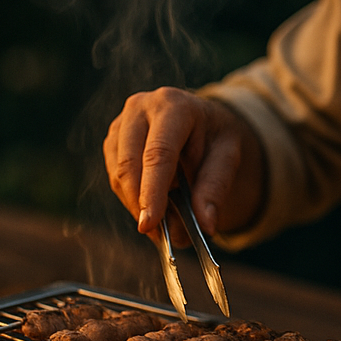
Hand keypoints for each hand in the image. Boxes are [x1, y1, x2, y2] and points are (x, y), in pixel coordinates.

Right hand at [103, 87, 265, 241]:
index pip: (158, 153)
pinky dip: (132, 198)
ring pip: (118, 175)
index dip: (152, 191)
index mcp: (174, 105)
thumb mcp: (228, 158)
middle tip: (159, 234)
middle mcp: (141, 107)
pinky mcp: (113, 139)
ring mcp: (121, 122)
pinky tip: (153, 205)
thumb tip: (205, 225)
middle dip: (141, 204)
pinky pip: (114, 177)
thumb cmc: (215, 139)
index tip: (150, 223)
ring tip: (164, 222)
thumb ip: (215, 189)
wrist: (202, 123)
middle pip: (130, 165)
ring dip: (137, 204)